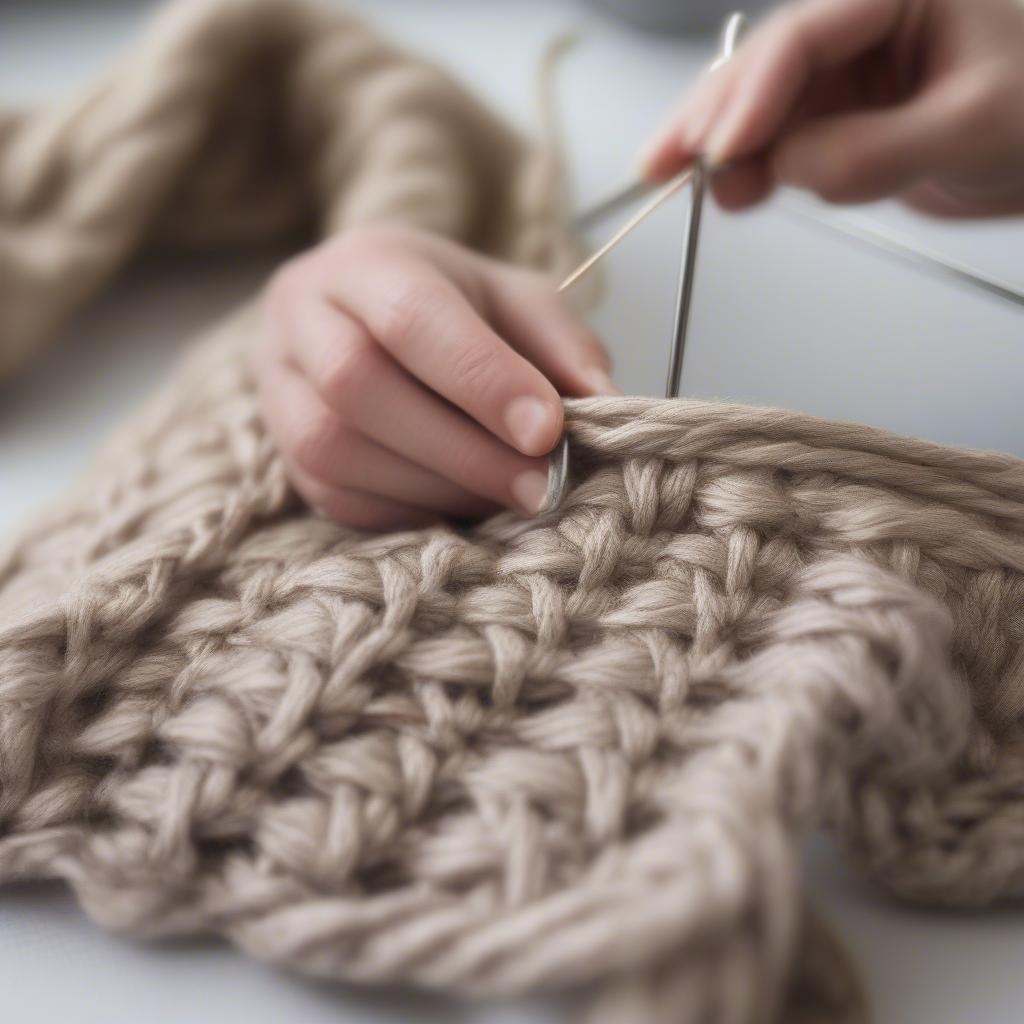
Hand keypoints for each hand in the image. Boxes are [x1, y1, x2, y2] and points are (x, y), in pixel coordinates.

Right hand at [253, 227, 614, 530]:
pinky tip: (457, 504)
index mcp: (366, 261)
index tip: (547, 432)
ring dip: (434, 486)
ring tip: (505, 496)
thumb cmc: (455, 308)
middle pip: (358, 385)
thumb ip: (563, 347)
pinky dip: (405, 512)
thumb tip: (607, 407)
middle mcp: (302, 314)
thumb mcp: (520, 303)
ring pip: (333, 449)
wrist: (368, 317)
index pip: (411, 317)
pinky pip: (330, 496)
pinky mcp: (281, 447)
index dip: (480, 380)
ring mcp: (275, 384)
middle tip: (540, 486)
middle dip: (461, 448)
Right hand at [640, 0, 1023, 216]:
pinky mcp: (841, 123)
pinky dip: (753, 170)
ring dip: (723, 149)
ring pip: (764, 109)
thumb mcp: (969, 128)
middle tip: (660, 163)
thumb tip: (785, 166)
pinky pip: (782, 144)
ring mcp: (848, 80)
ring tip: (687, 185)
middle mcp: (862, 29)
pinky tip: (732, 191)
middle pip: (764, 68)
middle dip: (710, 117)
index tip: (720, 151)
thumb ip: (874, 149)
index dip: (752, 94)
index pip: (804, 37)